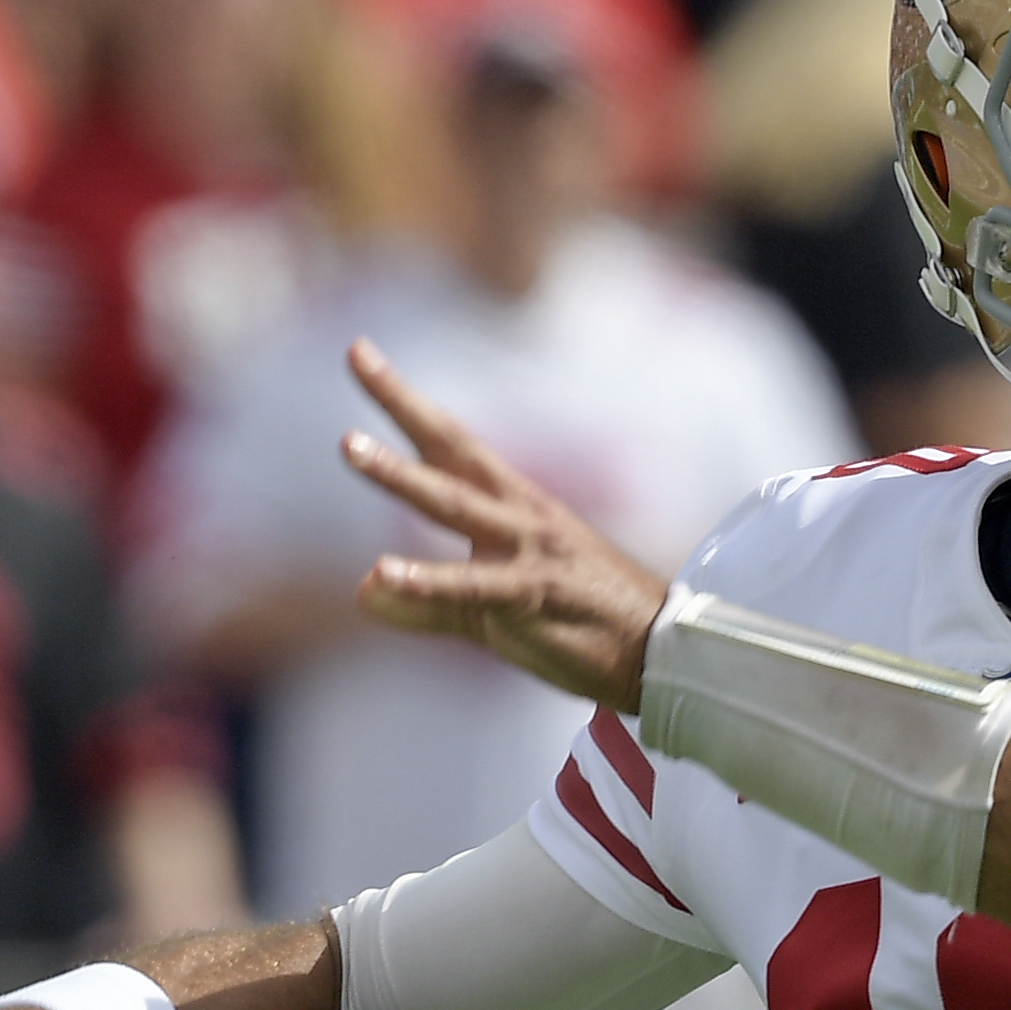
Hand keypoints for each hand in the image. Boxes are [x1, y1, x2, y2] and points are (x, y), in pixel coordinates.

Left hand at [339, 341, 671, 708]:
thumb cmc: (582, 626)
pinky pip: (473, 588)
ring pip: (455, 505)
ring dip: (401, 475)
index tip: (362, 354)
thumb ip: (426, 604)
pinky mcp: (536, 596)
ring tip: (351, 446)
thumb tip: (363, 591)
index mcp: (513, 508)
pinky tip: (382, 574)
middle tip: (358, 356)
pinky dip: (426, 582)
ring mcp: (530, 551)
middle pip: (451, 451)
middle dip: (402, 403)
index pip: (451, 445)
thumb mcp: (491, 614)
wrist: (659, 655)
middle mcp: (520, 515)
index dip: (406, 402)